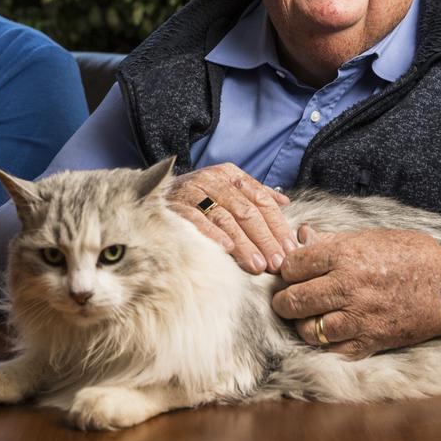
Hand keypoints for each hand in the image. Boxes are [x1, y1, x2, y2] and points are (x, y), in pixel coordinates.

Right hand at [165, 163, 292, 273]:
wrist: (151, 192)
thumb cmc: (198, 197)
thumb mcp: (226, 189)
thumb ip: (255, 194)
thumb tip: (284, 202)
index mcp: (231, 175)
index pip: (262, 201)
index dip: (278, 226)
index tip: (289, 249)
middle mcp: (214, 180)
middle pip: (247, 212)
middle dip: (265, 240)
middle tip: (277, 263)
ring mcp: (194, 192)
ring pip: (226, 219)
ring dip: (244, 244)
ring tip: (257, 266)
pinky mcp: (176, 206)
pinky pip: (197, 221)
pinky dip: (212, 234)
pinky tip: (225, 250)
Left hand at [271, 227, 440, 356]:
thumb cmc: (409, 255)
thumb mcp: (368, 237)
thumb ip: (330, 242)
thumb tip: (300, 238)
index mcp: (345, 255)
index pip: (292, 267)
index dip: (286, 270)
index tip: (290, 273)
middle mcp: (348, 287)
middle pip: (293, 301)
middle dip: (284, 301)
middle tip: (287, 300)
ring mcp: (359, 318)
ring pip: (308, 330)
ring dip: (303, 324)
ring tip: (308, 317)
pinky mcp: (371, 341)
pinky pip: (333, 351)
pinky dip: (326, 344)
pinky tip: (329, 333)